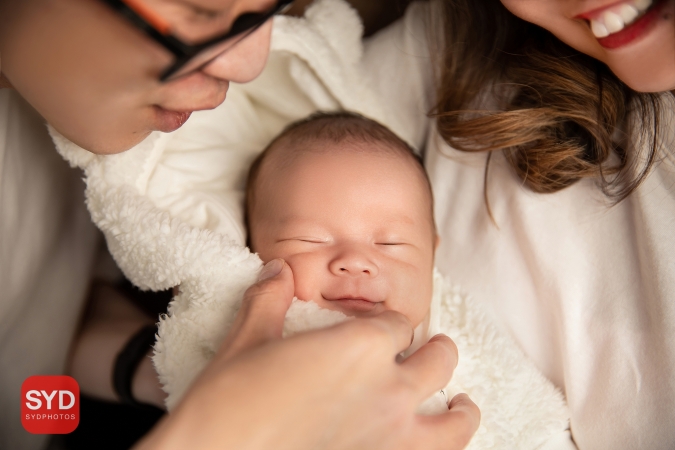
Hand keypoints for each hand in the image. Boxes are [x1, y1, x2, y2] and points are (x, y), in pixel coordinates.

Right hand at [135, 259, 479, 449]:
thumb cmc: (228, 401)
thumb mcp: (248, 340)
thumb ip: (270, 299)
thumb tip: (277, 271)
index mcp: (358, 346)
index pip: (396, 324)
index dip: (389, 325)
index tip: (384, 329)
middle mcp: (387, 389)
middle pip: (437, 362)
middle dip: (438, 352)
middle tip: (438, 349)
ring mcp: (391, 439)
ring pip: (454, 425)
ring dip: (462, 413)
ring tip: (464, 407)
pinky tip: (429, 449)